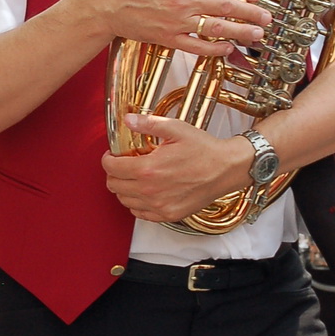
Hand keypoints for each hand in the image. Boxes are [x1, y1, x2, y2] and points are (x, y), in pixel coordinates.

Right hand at [99, 0, 270, 56]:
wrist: (110, 4)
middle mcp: (184, 1)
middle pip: (225, 6)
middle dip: (250, 12)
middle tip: (267, 18)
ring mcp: (177, 21)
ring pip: (215, 27)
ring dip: (240, 31)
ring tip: (256, 35)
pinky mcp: (168, 38)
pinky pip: (196, 46)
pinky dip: (214, 48)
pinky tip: (228, 48)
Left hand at [101, 111, 251, 222]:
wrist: (226, 169)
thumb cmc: (204, 150)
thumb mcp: (175, 129)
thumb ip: (148, 123)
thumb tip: (127, 120)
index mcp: (148, 169)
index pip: (111, 168)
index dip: (108, 159)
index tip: (113, 154)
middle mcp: (151, 191)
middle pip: (114, 186)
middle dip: (114, 173)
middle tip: (123, 163)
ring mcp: (159, 206)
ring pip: (125, 201)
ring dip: (124, 188)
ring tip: (135, 176)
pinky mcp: (168, 215)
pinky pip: (140, 214)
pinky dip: (137, 203)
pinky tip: (146, 191)